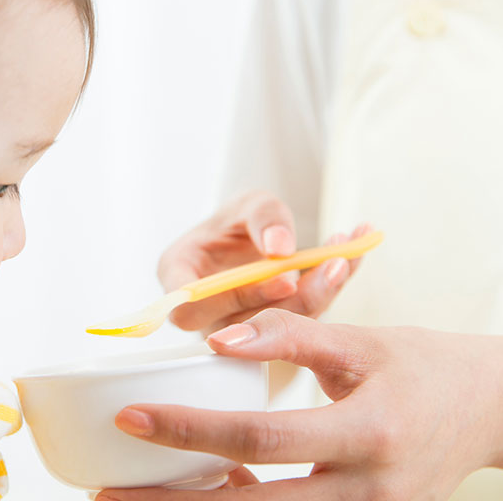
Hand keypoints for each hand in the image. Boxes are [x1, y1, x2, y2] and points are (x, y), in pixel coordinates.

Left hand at [100, 309, 502, 499]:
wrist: (488, 409)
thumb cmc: (421, 366)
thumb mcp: (362, 340)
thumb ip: (290, 337)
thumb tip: (218, 341)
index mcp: (368, 434)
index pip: (262, 437)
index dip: (190, 429)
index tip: (130, 417)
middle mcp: (368, 491)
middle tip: (106, 493)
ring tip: (140, 496)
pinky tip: (210, 483)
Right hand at [158, 190, 368, 333]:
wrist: (255, 232)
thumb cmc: (240, 218)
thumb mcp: (249, 202)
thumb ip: (263, 218)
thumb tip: (280, 249)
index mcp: (179, 274)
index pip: (190, 304)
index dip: (232, 299)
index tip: (281, 278)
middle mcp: (204, 309)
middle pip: (240, 324)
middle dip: (292, 300)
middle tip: (330, 266)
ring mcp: (237, 324)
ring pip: (277, 326)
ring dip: (319, 294)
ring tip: (348, 255)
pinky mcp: (272, 332)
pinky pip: (302, 318)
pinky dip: (330, 287)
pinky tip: (356, 252)